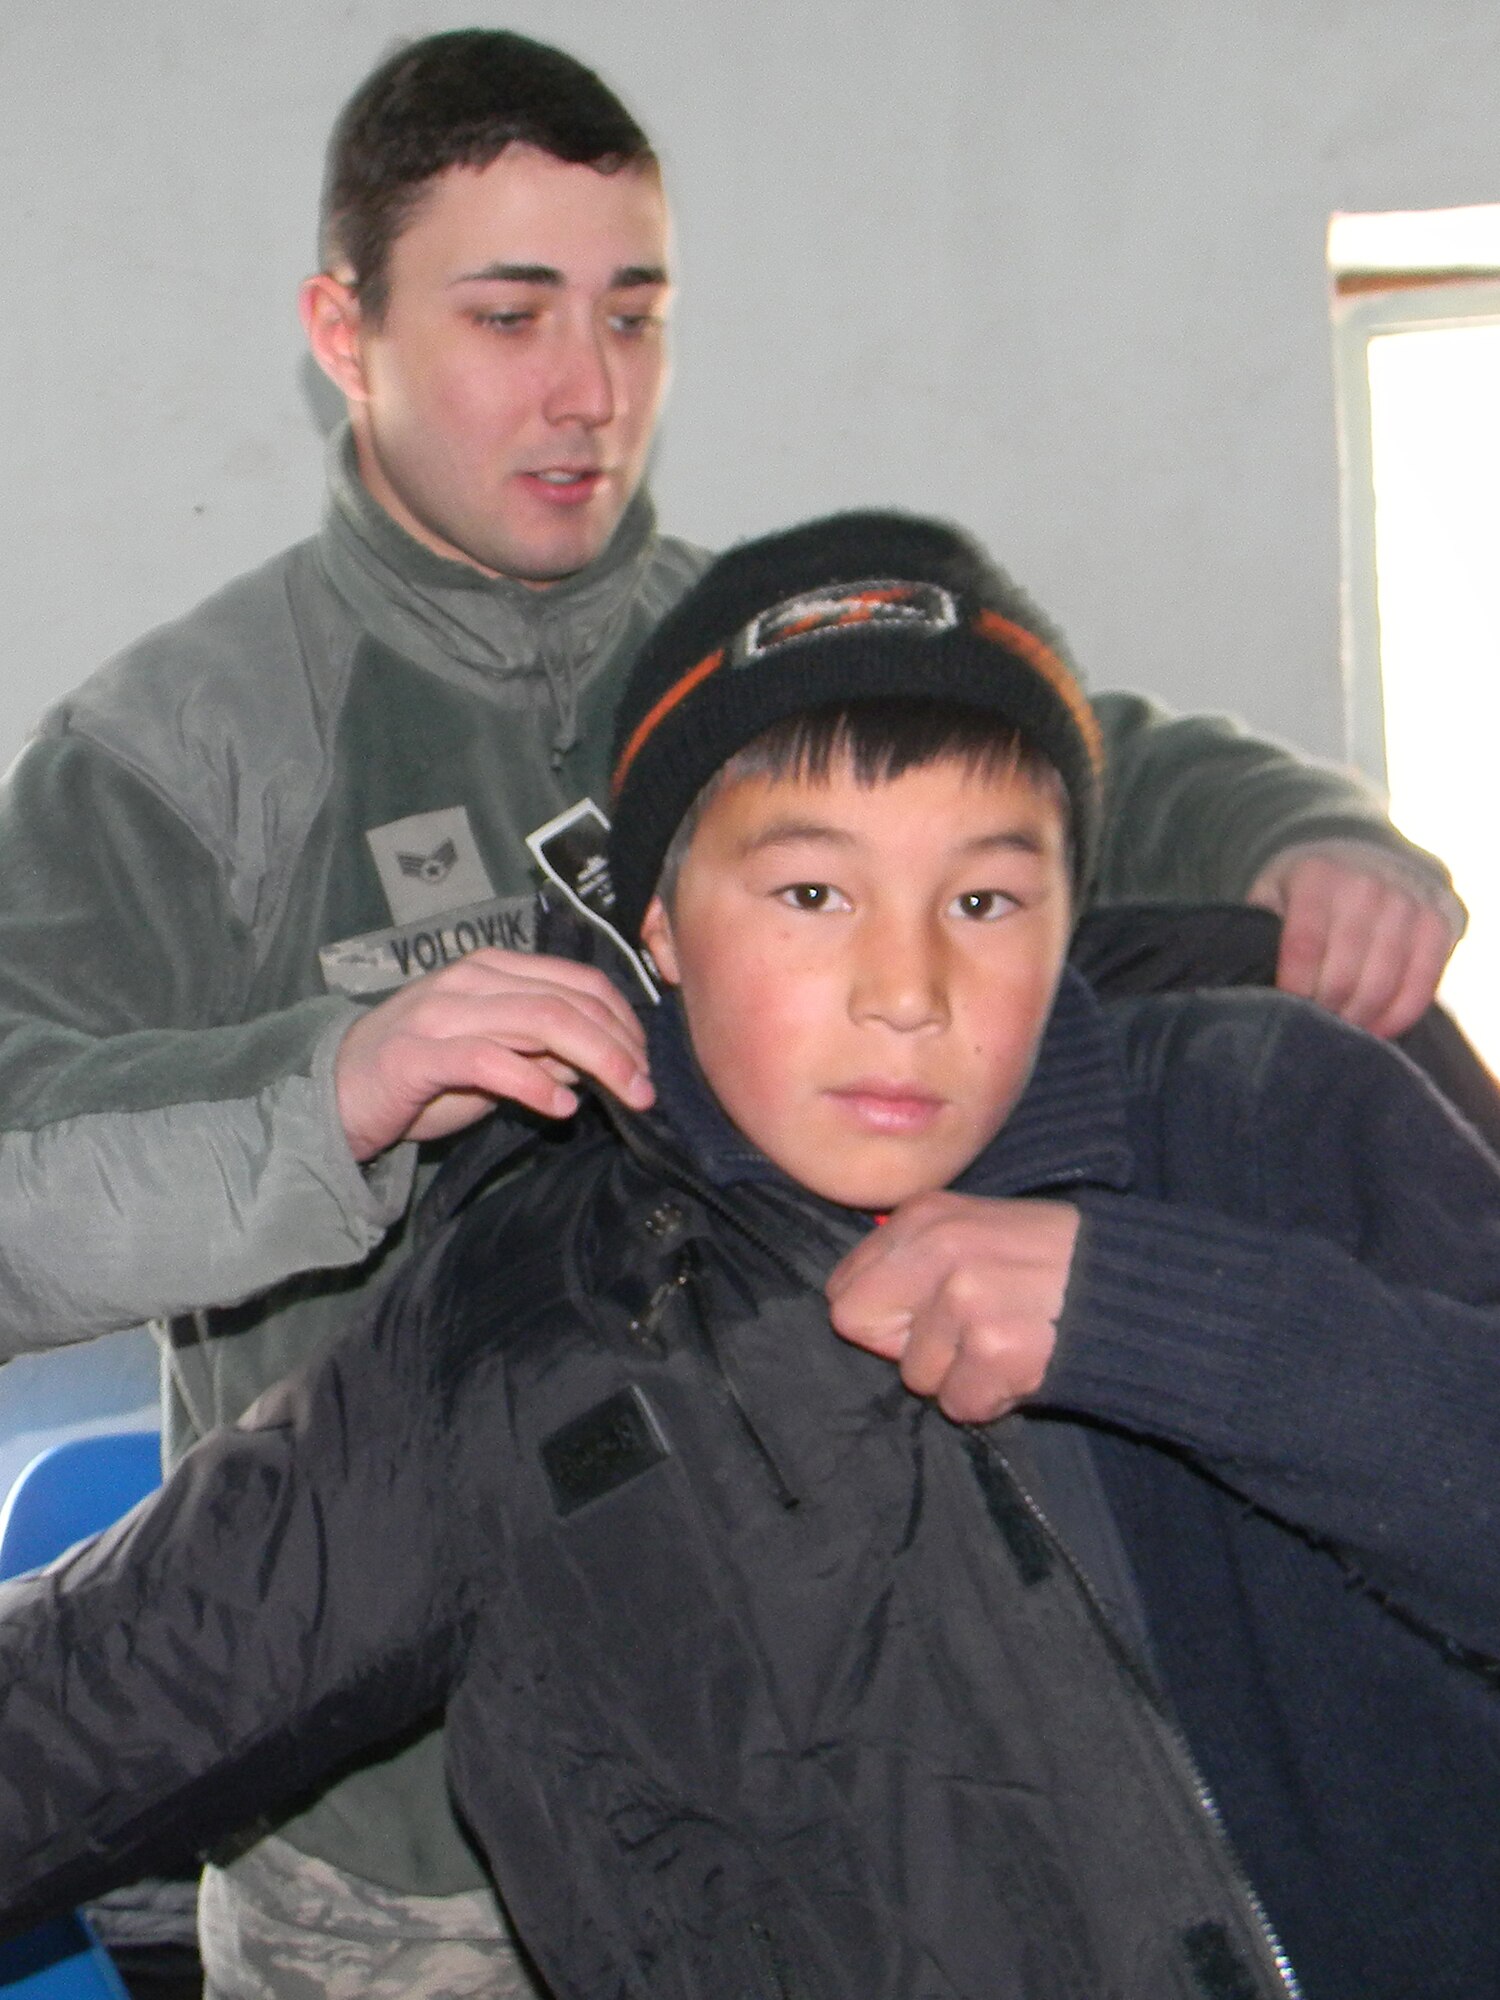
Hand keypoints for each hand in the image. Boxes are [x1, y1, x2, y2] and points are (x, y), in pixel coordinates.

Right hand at [335, 949, 652, 1161]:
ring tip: (625, 1095)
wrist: (334, 1096)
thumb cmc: (420, 1079)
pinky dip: (534, 1083)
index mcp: (493, 969)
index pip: (578, 980)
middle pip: (567, 1000)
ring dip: (596, 1061)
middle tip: (649, 1089)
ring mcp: (442, 1012)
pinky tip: (560, 1108)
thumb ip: (543, 1054)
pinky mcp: (417, 1054)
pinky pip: (489, 1059)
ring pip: (540, 1021)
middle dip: (620, 1045)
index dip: (623, 1019)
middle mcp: (470, 979)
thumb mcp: (493, 1061)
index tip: (648, 1062)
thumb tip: (600, 1062)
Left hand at [826, 1191, 1079, 1423]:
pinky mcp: (997, 1350)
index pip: (844, 1287)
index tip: (927, 1310)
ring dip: (959, 1374)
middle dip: (904, 1344)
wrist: (1130, 1288)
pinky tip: (1023, 1363)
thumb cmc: (1045, 1264)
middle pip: (858, 1326)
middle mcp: (938, 1249)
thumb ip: (912, 1257)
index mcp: (922, 1216)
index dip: (883, 1311)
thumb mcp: (970, 1229)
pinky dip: (992, 1398)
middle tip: (963, 1332)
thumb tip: (852, 1306)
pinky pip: (960, 1405)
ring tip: (1006, 1339)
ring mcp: (967, 1299)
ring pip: (916, 1375)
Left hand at [1246, 843, 1460, 1038]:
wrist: (1363, 858)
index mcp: (1317, 876)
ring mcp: (1406, 904)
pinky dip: (1398, 1016)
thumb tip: (1251, 985)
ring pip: (1382, 983)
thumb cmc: (1304, 892)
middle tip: (1310, 1030)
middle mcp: (1365, 886)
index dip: (1295, 987)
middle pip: (1344, 972)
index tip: (1286, 1010)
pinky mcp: (1437, 925)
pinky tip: (1376, 1030)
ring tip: (1339, 1031)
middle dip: (1325, 1011)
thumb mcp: (1272, 896)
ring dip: (1358, 1018)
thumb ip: (1260, 931)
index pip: (1305, 944)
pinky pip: (1422, 984)